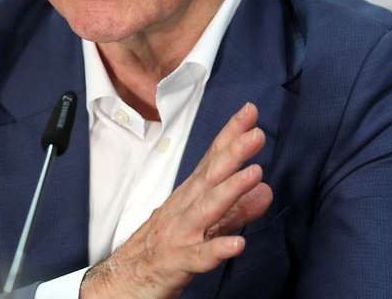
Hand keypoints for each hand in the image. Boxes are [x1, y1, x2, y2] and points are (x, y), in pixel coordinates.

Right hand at [81, 102, 272, 298]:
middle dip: (233, 152)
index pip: (213, 158)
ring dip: (230, 190)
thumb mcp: (206, 223)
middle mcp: (186, 207)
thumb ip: (238, 208)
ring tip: (254, 174)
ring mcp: (182, 233)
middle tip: (256, 133)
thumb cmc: (166, 244)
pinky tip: (238, 244)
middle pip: (211, 176)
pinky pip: (200, 256)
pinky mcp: (179, 261)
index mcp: (192, 194)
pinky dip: (218, 249)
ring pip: (207, 209)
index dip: (231, 135)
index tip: (250, 112)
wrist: (126, 278)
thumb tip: (266, 189)